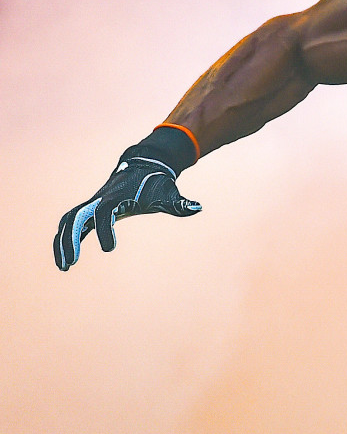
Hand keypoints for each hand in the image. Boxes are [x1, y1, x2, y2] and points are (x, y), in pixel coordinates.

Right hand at [54, 157, 200, 270]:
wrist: (144, 166)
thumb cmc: (157, 183)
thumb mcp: (169, 193)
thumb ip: (179, 203)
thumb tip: (197, 207)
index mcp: (117, 196)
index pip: (104, 213)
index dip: (104, 230)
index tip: (109, 249)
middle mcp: (100, 199)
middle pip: (75, 217)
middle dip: (70, 239)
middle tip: (70, 264)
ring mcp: (93, 203)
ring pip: (69, 221)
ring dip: (62, 242)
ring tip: (64, 267)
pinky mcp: (91, 209)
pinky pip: (71, 224)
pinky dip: (64, 239)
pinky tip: (65, 260)